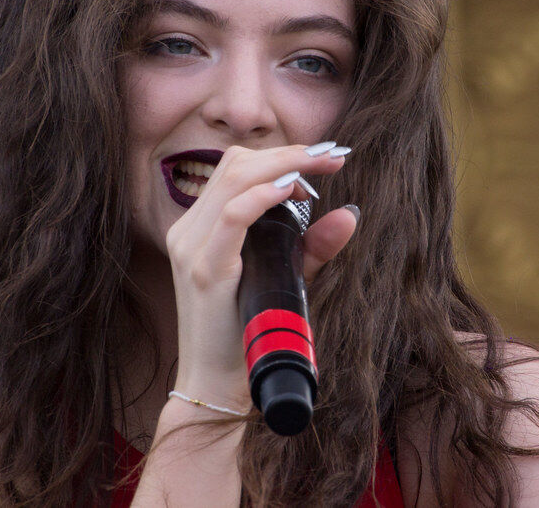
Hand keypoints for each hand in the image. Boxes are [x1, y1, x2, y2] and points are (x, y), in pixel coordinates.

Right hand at [164, 143, 357, 409]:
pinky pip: (232, 217)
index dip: (279, 154)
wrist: (214, 385)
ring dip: (282, 165)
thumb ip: (313, 247)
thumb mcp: (284, 278)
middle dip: (287, 153)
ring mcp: (192, 248)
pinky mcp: (204, 270)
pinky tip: (291, 190)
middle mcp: (189, 230)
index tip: (323, 155)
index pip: (235, 168)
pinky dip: (263, 196)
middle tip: (331, 155)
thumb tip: (349, 215)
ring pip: (233, 180)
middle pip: (235, 164)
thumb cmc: (247, 331)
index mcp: (200, 226)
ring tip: (319, 165)